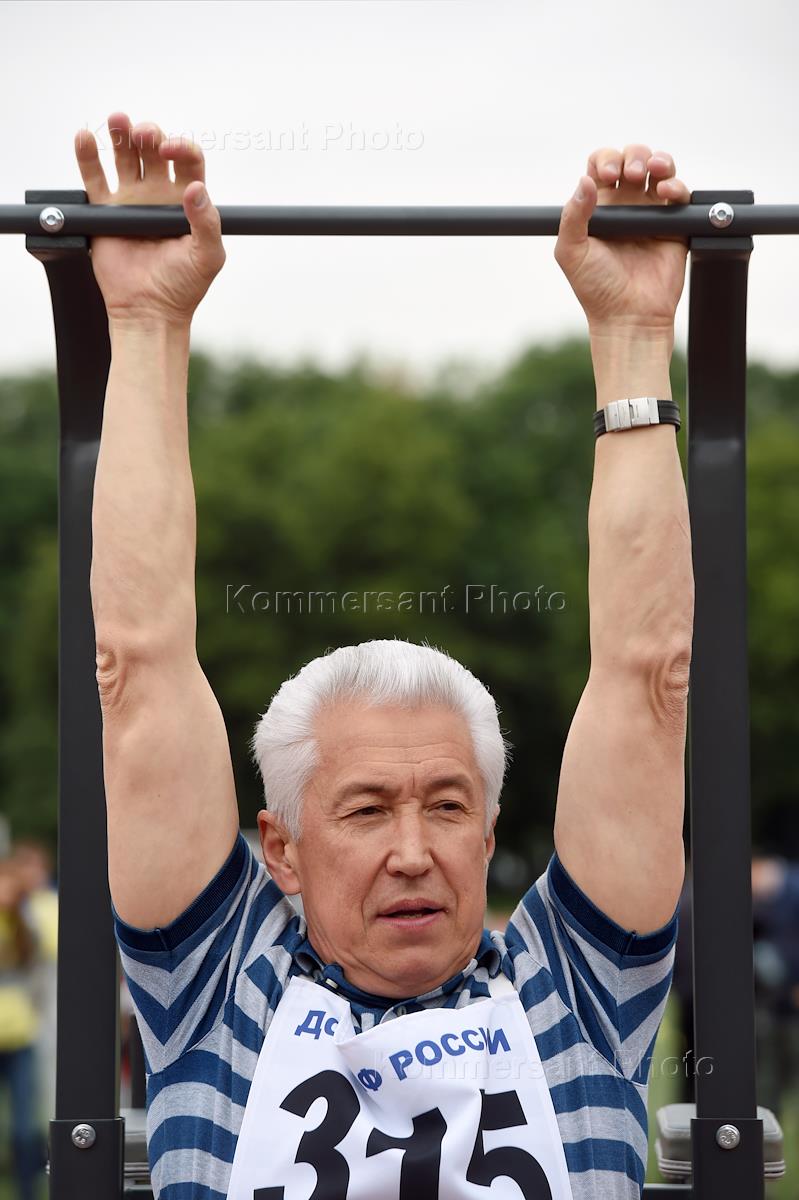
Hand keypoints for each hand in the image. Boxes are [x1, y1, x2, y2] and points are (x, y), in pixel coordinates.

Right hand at [74, 112, 225, 325]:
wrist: (149, 311)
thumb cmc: (183, 288)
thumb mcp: (207, 256)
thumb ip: (207, 222)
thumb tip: (196, 189)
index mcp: (187, 201)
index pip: (187, 160)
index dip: (181, 147)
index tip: (171, 150)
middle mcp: (159, 195)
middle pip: (154, 150)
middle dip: (149, 135)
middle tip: (144, 134)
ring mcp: (131, 200)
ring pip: (124, 157)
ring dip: (121, 134)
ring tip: (117, 121)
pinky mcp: (105, 211)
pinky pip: (93, 178)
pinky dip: (88, 155)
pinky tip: (85, 138)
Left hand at [554, 145, 690, 336]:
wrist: (629, 316)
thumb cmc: (596, 289)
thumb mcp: (572, 252)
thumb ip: (572, 216)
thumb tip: (584, 182)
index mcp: (598, 208)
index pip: (601, 166)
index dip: (605, 160)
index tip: (607, 176)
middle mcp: (625, 206)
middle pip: (632, 160)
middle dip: (633, 156)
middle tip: (630, 175)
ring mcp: (651, 213)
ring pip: (659, 169)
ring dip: (658, 160)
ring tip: (654, 171)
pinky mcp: (675, 225)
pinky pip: (679, 194)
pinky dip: (676, 185)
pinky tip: (667, 192)